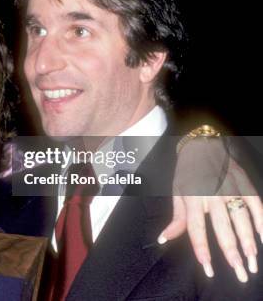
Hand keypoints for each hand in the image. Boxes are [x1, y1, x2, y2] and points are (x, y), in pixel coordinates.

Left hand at [158, 139, 262, 282]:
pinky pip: (256, 205)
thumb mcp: (177, 193)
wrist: (203, 145)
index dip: (202, 249)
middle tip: (239, 272)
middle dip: (231, 252)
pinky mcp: (245, 183)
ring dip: (248, 242)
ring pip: (241, 218)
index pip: (196, 228)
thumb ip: (177, 219)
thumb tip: (163, 239)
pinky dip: (261, 222)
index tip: (208, 269)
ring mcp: (230, 188)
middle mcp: (212, 194)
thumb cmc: (187, 172)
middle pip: (223, 227)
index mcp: (192, 197)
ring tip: (252, 261)